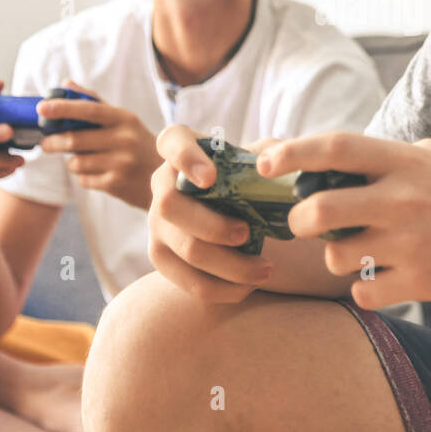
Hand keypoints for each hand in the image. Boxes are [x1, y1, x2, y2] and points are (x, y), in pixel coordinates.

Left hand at [37, 78, 160, 209]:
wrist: (168, 177)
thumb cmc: (139, 144)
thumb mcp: (124, 121)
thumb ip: (95, 102)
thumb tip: (66, 83)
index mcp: (124, 118)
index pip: (89, 110)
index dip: (63, 108)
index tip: (41, 108)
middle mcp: (124, 139)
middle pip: (75, 140)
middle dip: (54, 142)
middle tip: (45, 143)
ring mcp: (121, 163)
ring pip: (76, 162)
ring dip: (72, 162)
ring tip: (84, 160)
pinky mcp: (117, 184)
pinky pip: (84, 180)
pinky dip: (84, 177)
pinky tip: (98, 174)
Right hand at [147, 125, 277, 302]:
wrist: (223, 203)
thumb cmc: (243, 173)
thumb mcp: (256, 155)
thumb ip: (270, 153)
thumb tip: (274, 166)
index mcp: (180, 147)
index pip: (172, 142)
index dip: (187, 159)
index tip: (211, 178)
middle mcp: (160, 183)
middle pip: (170, 206)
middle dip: (212, 225)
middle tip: (248, 233)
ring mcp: (156, 222)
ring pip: (186, 250)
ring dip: (230, 265)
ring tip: (266, 268)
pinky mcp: (161, 257)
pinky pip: (189, 282)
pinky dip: (223, 289)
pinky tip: (249, 285)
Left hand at [257, 133, 430, 309]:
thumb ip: (392, 156)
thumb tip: (337, 158)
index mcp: (407, 161)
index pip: (335, 147)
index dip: (292, 151)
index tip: (265, 159)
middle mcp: (404, 200)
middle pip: (320, 210)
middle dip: (298, 219)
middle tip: (304, 221)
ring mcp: (412, 245)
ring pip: (336, 257)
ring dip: (335, 256)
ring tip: (359, 249)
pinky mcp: (422, 284)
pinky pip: (363, 294)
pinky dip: (362, 289)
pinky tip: (381, 277)